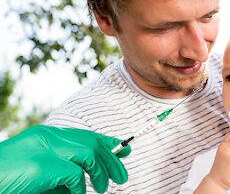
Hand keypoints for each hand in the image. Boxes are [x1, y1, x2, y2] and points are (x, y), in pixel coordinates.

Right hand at [0, 125, 130, 193]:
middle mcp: (45, 138)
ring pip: (89, 153)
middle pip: (91, 141)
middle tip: (122, 176)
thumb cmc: (9, 181)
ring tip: (104, 188)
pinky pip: (75, 175)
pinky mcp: (42, 166)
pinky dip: (81, 187)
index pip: (83, 135)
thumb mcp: (39, 175)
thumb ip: (62, 172)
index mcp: (44, 136)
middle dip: (111, 157)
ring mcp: (43, 149)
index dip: (106, 142)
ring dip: (101, 172)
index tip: (123, 149)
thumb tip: (90, 177)